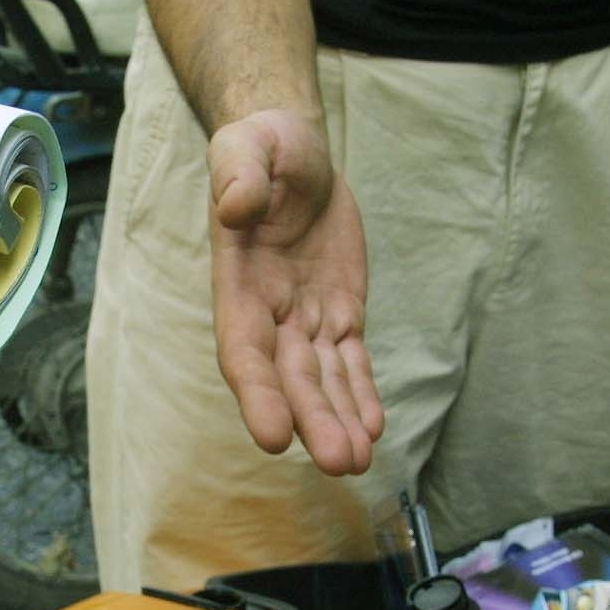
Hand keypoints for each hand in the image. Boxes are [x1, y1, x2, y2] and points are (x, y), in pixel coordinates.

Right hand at [207, 109, 382, 474]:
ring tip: (359, 462)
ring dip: (339, 421)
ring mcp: (303, 318)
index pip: (244, 350)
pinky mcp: (338, 313)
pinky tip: (374, 426)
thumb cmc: (260, 148)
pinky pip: (350, 361)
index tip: (274, 437)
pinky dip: (361, 393)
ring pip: (322, 380)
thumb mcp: (246, 146)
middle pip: (290, 379)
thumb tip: (236, 206)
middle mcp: (268, 313)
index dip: (259, 395)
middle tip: (341, 462)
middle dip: (314, 421)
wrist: (290, 152)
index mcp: (238, 284)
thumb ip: (238, 175)